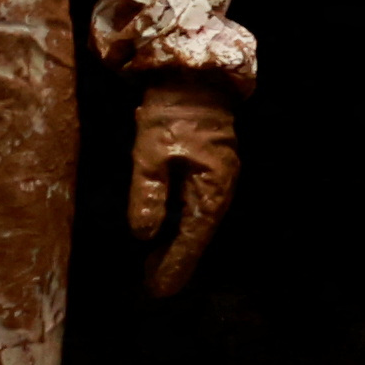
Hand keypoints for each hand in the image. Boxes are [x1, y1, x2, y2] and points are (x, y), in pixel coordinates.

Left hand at [126, 82, 241, 299]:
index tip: (159, 289)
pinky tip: (164, 233)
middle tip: (153, 287)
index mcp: (211, 188)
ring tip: (153, 267)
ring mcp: (217, 178)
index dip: (175, 265)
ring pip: (197, 222)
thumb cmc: (172, 113)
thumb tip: (144, 235)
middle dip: (176, 261)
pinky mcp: (209, 168)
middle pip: (198, 235)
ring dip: (177, 245)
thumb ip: (148, 195)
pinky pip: (195, 207)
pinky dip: (180, 225)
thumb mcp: (151, 153)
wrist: (194, 75)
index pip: (192, 237)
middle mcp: (220, 188)